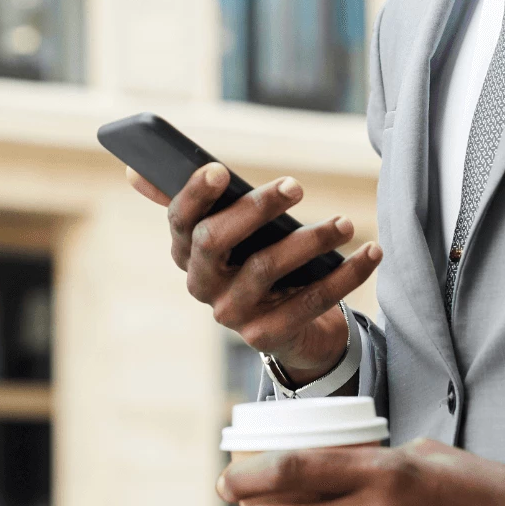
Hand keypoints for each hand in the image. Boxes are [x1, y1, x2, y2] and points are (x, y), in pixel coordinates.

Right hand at [125, 162, 381, 382]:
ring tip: (345, 222)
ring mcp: (232, 314)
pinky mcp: (268, 337)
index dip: (195, 194)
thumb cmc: (253, 258)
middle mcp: (201, 284)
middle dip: (254, 208)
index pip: (179, 220)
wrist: (287, 325)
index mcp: (186, 251)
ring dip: (310, 240)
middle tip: (296, 185)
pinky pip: (310, 303)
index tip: (222, 169)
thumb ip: (187, 200)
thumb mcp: (225, 229)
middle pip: (215, 241)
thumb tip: (133, 168)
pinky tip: (371, 252)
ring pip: (265, 270)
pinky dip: (346, 276)